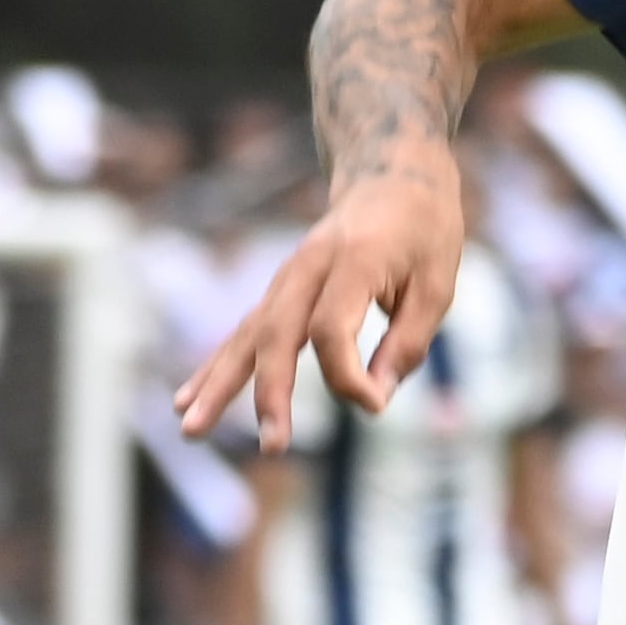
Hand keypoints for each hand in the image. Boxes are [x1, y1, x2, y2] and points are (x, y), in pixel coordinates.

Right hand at [177, 157, 467, 449]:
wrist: (391, 176)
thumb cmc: (423, 232)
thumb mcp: (438, 284)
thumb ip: (409, 341)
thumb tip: (376, 396)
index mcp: (351, 261)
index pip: (330, 329)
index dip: (349, 376)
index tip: (376, 402)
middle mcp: (307, 268)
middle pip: (276, 335)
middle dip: (269, 394)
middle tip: (273, 447)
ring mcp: (286, 279)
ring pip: (247, 335)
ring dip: (219, 385)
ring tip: (190, 427)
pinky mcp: (279, 292)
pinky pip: (244, 333)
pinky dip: (217, 367)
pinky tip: (187, 399)